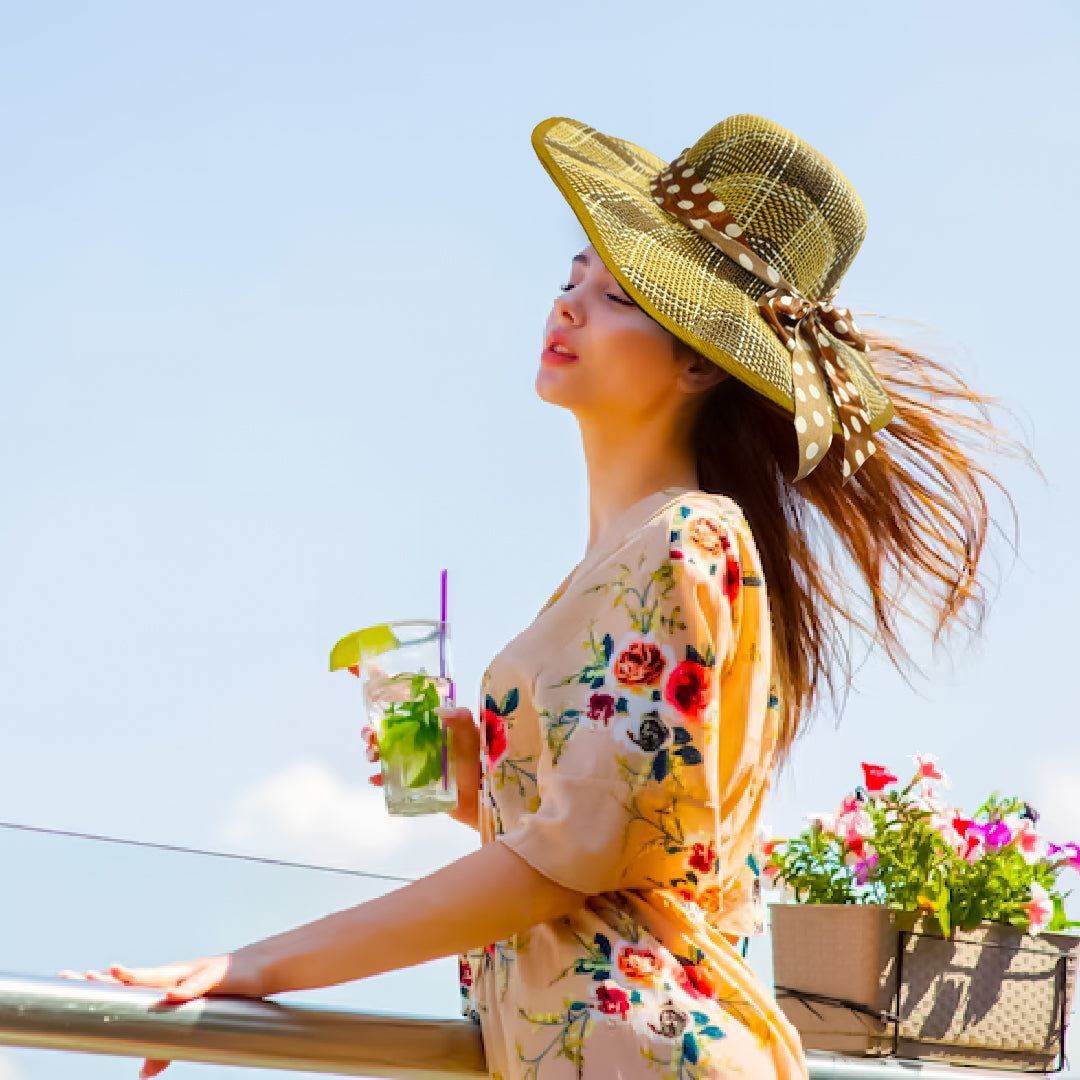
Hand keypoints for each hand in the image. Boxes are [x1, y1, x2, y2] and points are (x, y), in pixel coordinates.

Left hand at [59, 953, 262, 1077]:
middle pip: (136, 976)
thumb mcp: (192, 1021)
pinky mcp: (216, 975)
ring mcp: (194, 972)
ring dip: (140, 976)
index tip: (71, 977)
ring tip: (118, 973)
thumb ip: (166, 1046)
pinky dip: (186, 989)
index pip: (127, 984)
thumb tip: (144, 1072)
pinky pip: (199, 983)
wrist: (259, 967)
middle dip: (109, 977)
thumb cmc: (222, 992)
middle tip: (83, 976)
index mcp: (165, 985)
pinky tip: (173, 995)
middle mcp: (174, 975)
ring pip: (163, 975)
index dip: (100, 982)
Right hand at [364, 706, 481, 828]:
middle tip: (369, 736)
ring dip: (373, 752)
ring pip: (386, 753)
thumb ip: (462, 721)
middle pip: (389, 733)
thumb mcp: (471, 739)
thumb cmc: (477, 764)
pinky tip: (374, 779)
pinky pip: (391, 779)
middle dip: (374, 732)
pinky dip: (380, 778)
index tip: (374, 709)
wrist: (480, 799)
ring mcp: (416, 763)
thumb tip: (440, 710)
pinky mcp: (414, 782)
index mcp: (433, 727)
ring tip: (372, 756)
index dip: (388, 709)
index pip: (407, 713)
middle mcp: (421, 742)